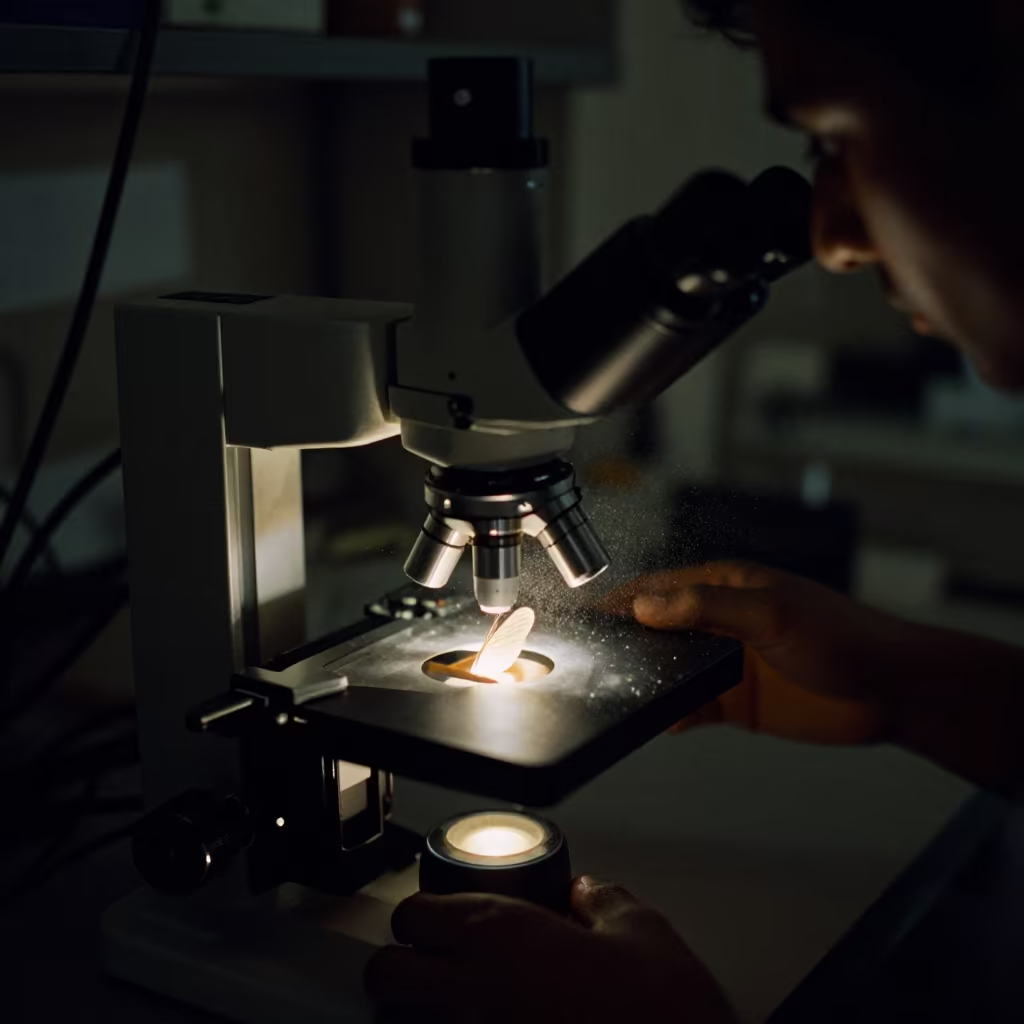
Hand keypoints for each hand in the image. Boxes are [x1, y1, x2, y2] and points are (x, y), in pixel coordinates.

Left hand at [365, 877, 734, 1023]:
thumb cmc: (663, 1012)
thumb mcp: (642, 931)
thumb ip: (604, 900)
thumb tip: (587, 892)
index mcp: (504, 938)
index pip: (415, 914)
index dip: (422, 911)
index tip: (438, 912)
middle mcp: (476, 996)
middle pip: (385, 976)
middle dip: (399, 963)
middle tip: (430, 956)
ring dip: (425, 1010)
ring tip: (466, 1000)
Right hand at [603, 560, 905, 744]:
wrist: (892, 692)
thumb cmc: (846, 636)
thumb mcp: (774, 614)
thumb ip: (708, 608)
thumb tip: (648, 606)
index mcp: (726, 588)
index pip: (659, 588)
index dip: (624, 600)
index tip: (590, 615)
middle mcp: (721, 623)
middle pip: (658, 630)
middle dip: (628, 644)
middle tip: (595, 661)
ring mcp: (727, 664)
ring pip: (671, 671)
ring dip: (650, 682)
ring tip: (623, 694)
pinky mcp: (737, 702)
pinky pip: (691, 707)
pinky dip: (673, 714)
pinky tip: (664, 721)